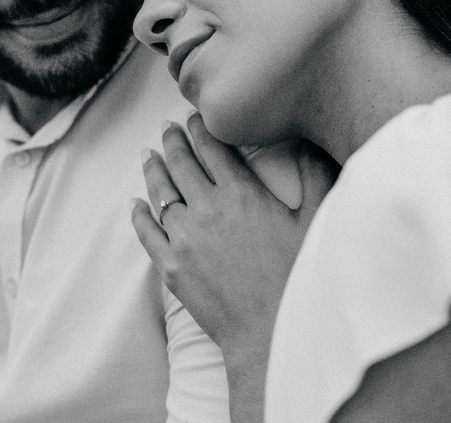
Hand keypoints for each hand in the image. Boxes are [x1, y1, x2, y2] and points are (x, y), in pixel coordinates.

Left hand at [131, 114, 337, 421]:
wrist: (269, 334)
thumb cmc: (298, 278)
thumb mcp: (315, 221)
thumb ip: (313, 174)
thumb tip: (309, 139)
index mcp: (241, 193)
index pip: (213, 148)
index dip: (201, 129)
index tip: (194, 116)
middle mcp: (206, 209)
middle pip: (182, 164)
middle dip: (173, 141)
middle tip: (167, 127)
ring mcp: (184, 238)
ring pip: (161, 193)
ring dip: (153, 170)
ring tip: (148, 154)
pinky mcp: (171, 266)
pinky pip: (147, 232)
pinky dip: (139, 214)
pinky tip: (135, 203)